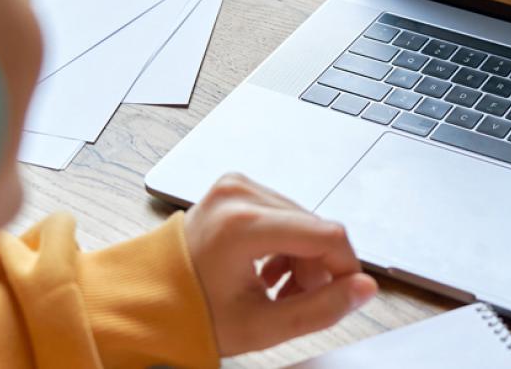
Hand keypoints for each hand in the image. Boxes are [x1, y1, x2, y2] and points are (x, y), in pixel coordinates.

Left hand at [184, 173, 377, 356]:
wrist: (147, 299)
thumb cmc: (192, 313)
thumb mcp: (263, 325)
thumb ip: (321, 309)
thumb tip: (363, 289)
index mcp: (242, 224)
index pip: (327, 234)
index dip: (347, 268)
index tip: (346, 294)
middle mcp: (239, 194)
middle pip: (316, 227)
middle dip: (317, 268)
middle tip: (294, 300)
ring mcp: (235, 185)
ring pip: (302, 220)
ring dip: (302, 257)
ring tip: (277, 289)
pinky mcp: (235, 186)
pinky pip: (282, 212)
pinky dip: (285, 242)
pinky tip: (268, 270)